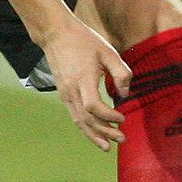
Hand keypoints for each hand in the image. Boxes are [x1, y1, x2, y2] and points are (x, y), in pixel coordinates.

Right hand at [36, 17, 131, 149]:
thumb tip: (125, 94)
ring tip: (108, 146)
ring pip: (79, 121)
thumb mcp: (108, 51)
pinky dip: (85, 127)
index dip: (108, 116)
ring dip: (94, 135)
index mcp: (83, 79)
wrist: (56, 34)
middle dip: (104, 132)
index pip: (93, 107)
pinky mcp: (63, 94)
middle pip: (86, 119)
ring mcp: (65, 94)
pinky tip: (94, 133)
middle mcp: (71, 90)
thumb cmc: (84, 41)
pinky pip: (74, 115)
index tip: (123, 118)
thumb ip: (120, 72)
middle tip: (122, 139)